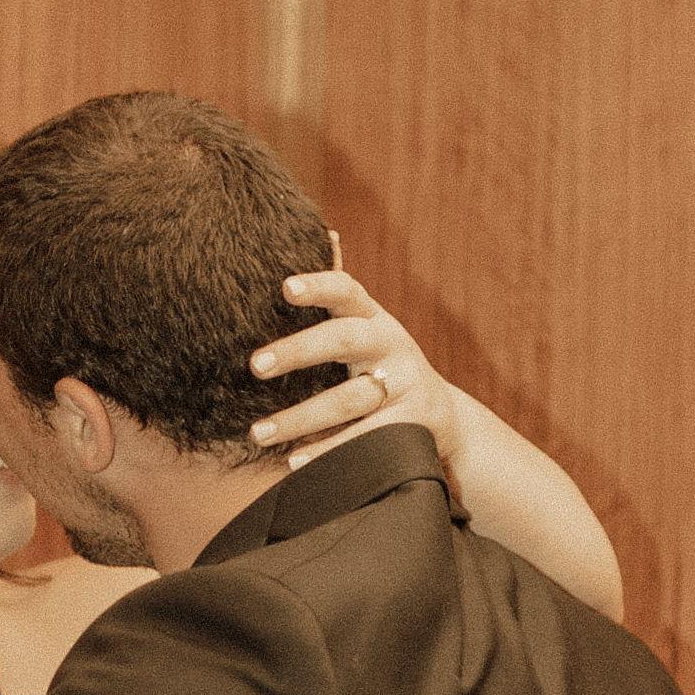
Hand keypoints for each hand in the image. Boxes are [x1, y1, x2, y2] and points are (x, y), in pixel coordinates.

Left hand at [247, 267, 468, 467]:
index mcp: (372, 317)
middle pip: (344, 340)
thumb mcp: (367, 327)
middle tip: (254, 365)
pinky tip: (295, 462)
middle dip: (298, 351)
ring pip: (349, 399)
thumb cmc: (383, 366)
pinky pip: (366, 438)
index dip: (318, 287)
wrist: (441, 417)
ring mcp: (405, 384)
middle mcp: (391, 343)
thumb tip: (324, 232)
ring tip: (257, 433)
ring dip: (300, 418)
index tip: (285, 287)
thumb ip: (340, 296)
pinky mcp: (413, 423)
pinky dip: (328, 451)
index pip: (346, 291)